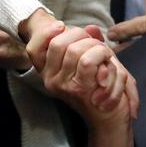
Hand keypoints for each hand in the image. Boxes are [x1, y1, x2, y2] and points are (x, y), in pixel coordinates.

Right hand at [26, 21, 136, 146]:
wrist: (111, 121)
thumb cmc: (104, 90)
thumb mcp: (95, 61)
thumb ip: (90, 42)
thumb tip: (91, 28)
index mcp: (50, 72)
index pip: (34, 48)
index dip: (45, 32)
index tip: (61, 25)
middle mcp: (51, 80)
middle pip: (59, 42)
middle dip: (84, 37)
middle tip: (99, 48)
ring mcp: (63, 85)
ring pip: (76, 50)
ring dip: (99, 49)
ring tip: (108, 60)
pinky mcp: (79, 89)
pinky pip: (90, 61)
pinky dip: (105, 58)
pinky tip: (111, 69)